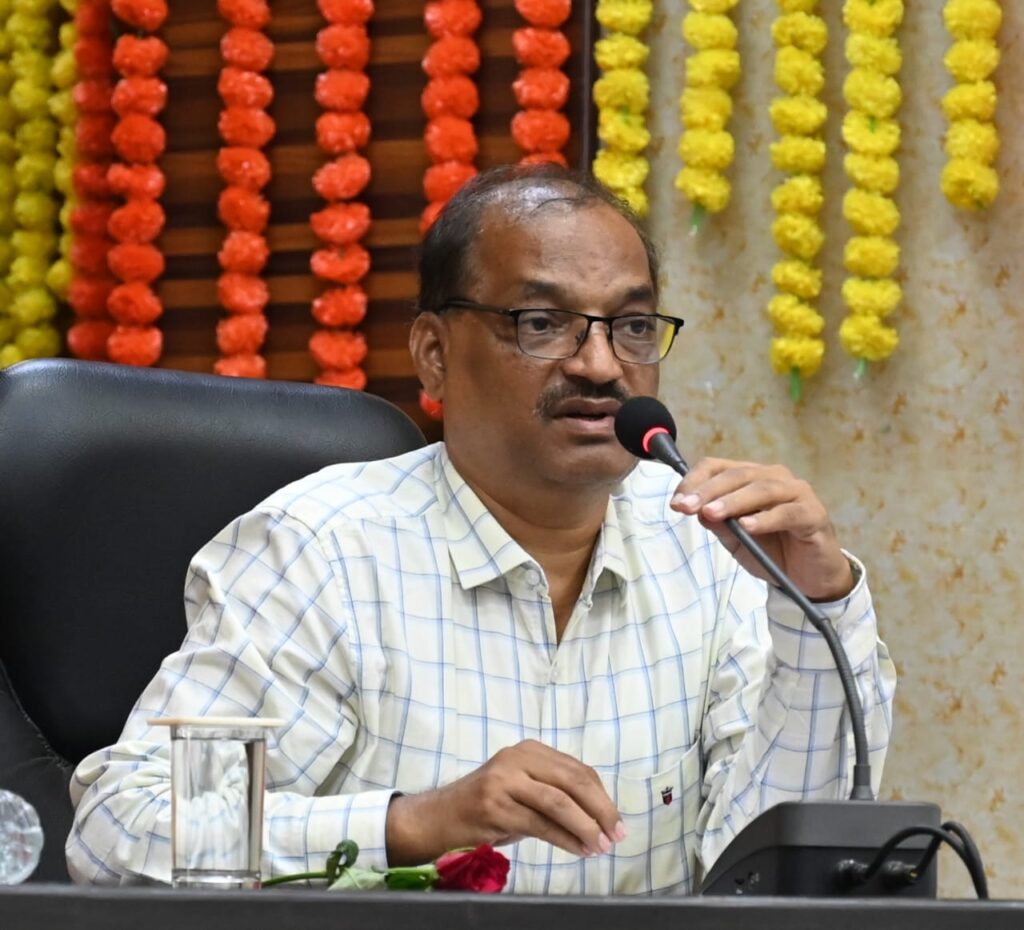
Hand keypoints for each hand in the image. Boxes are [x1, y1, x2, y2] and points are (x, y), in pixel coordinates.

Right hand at [385, 740, 624, 864]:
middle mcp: (517, 758)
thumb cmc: (488, 806)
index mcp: (529, 750)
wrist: (439, 817)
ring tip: (600, 845)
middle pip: (572, 781)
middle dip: (600, 809)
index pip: (577, 769)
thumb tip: (599, 814)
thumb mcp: (524, 790)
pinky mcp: (495, 806)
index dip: (601, 796)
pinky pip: (540, 824)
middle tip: (616, 833)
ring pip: (558, 802)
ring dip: (585, 826)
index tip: (616, 820)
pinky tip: (578, 850)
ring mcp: (504, 780)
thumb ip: (555, 792)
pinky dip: (565, 839)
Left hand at [670, 457, 853, 601]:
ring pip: (762, 489)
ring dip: (733, 501)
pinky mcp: (814, 514)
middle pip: (737, 475)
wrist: (808, 578)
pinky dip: (766, 519)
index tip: (676, 503)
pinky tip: (747, 526)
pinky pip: (788, 513)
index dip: (695, 481)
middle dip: (708, 491)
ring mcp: (797, 493)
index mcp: (751, 478)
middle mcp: (774, 478)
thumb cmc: (771, 552)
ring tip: (711, 513)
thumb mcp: (736, 540)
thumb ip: (718, 524)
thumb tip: (695, 509)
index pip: (718, 467)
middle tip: (686, 507)